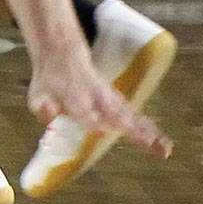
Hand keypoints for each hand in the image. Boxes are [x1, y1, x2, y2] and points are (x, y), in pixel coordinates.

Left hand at [27, 51, 172, 159]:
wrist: (62, 55)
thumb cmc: (49, 82)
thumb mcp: (37, 93)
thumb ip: (43, 107)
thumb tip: (51, 114)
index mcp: (75, 97)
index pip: (85, 112)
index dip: (92, 120)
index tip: (102, 130)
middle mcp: (96, 98)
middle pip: (115, 114)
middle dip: (131, 128)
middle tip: (147, 142)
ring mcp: (109, 98)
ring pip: (131, 116)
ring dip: (147, 132)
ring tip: (164, 149)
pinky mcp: (117, 102)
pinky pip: (135, 117)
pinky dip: (149, 130)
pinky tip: (163, 145)